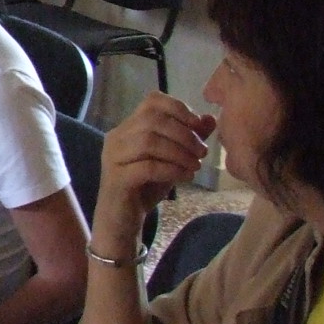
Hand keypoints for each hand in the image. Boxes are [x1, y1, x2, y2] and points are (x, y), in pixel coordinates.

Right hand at [96, 92, 215, 256]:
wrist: (121, 223)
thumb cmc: (145, 189)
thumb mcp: (171, 161)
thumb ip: (188, 140)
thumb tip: (209, 119)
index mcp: (127, 128)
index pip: (152, 100)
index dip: (179, 108)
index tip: (198, 127)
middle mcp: (116, 138)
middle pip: (153, 120)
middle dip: (184, 134)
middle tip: (202, 152)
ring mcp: (113, 157)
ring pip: (149, 141)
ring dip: (180, 152)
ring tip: (196, 166)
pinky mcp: (117, 178)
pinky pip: (148, 167)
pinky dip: (172, 170)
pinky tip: (186, 177)